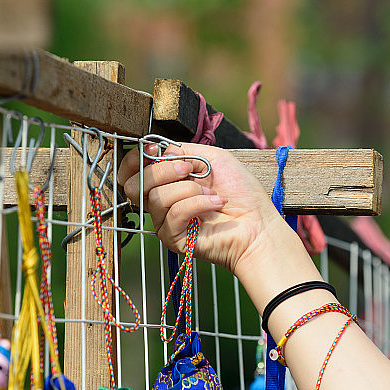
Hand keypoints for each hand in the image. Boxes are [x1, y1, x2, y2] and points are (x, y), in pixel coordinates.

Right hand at [118, 143, 285, 274]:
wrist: (259, 222)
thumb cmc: (241, 192)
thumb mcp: (213, 158)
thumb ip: (184, 151)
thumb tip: (162, 152)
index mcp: (166, 183)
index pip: (131, 173)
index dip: (136, 159)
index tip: (156, 150)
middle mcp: (161, 203)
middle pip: (134, 185)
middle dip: (162, 171)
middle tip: (188, 170)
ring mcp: (166, 222)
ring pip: (156, 198)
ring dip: (187, 188)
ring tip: (211, 192)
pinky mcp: (174, 239)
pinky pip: (174, 213)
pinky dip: (198, 203)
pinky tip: (215, 203)